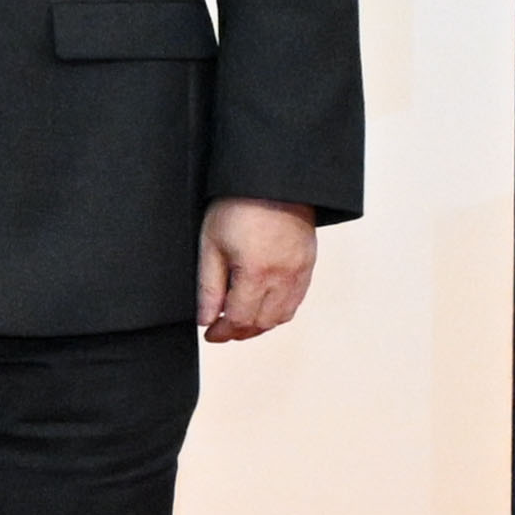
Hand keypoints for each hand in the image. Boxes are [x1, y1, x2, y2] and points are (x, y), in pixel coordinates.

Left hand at [199, 196, 319, 343]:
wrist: (274, 182)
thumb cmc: (238, 206)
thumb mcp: (210, 245)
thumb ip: (208, 287)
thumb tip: (206, 319)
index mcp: (257, 273)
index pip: (241, 319)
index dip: (223, 332)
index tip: (210, 333)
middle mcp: (284, 277)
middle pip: (263, 322)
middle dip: (240, 332)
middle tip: (221, 331)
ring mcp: (300, 272)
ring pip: (282, 316)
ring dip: (260, 324)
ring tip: (239, 322)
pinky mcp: (308, 264)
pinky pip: (296, 300)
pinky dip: (278, 311)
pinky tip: (262, 306)